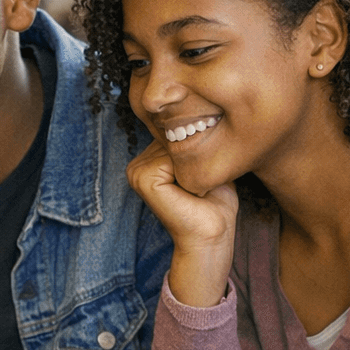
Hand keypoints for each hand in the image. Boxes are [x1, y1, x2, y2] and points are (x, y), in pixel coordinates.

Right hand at [126, 142, 237, 307]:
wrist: (212, 235)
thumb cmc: (214, 203)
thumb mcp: (206, 163)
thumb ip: (197, 141)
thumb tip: (201, 114)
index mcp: (148, 161)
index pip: (175, 132)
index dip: (197, 145)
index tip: (205, 169)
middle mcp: (137, 165)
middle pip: (173, 136)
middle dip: (194, 153)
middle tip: (202, 183)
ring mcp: (136, 171)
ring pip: (174, 145)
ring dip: (193, 163)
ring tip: (196, 187)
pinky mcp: (143, 179)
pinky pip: (171, 157)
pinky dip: (189, 172)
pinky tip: (190, 192)